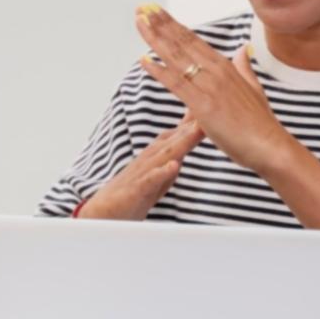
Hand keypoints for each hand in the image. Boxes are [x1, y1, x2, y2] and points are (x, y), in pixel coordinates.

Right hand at [77, 119, 203, 219]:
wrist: (102, 214)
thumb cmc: (131, 194)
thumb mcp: (158, 175)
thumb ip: (171, 160)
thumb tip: (186, 146)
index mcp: (156, 155)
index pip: (179, 133)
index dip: (197, 120)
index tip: (217, 105)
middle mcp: (150, 158)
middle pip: (175, 138)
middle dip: (194, 124)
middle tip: (213, 107)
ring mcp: (142, 172)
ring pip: (165, 154)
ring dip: (182, 142)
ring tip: (198, 131)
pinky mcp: (135, 189)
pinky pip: (150, 179)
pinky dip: (162, 172)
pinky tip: (173, 165)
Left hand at [134, 5, 293, 174]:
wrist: (270, 146)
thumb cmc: (261, 124)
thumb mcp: (254, 88)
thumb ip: (245, 68)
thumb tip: (243, 50)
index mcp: (227, 67)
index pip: (194, 41)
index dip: (174, 25)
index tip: (158, 13)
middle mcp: (217, 71)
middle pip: (183, 42)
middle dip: (161, 24)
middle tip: (142, 8)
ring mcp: (210, 87)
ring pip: (177, 57)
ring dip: (156, 38)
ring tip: (140, 21)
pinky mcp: (203, 105)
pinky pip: (176, 84)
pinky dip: (158, 71)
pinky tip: (143, 59)